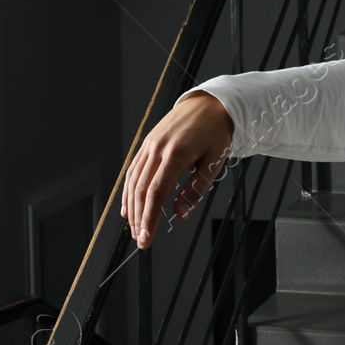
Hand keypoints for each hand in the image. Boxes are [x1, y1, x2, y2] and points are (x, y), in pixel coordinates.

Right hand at [121, 91, 234, 249]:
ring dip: (132, 208)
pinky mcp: (147, 144)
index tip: (147, 238)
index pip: (156, 193)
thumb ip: (196, 189)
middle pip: (141, 190)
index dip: (150, 218)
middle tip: (141, 241)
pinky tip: (128, 207)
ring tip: (135, 229)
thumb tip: (180, 213)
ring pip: (133, 181)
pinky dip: (128, 191)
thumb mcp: (213, 163)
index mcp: (176, 153)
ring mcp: (149, 145)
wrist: (209, 104)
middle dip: (139, 219)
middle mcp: (158, 149)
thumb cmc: (216, 133)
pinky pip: (133, 170)